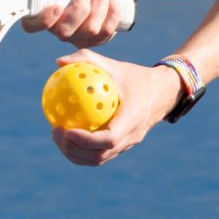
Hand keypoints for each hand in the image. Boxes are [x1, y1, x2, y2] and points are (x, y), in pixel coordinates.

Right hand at [22, 0, 131, 47]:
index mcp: (45, 13)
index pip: (32, 26)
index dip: (42, 21)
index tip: (57, 6)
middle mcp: (58, 29)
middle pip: (64, 32)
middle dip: (80, 10)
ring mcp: (77, 38)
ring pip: (89, 30)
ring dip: (99, 6)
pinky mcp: (95, 41)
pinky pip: (105, 32)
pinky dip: (112, 12)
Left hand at [50, 49, 184, 165]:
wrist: (163, 92)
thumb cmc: (135, 76)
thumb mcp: (114, 65)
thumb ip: (87, 60)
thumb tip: (58, 62)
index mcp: (133, 118)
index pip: (109, 139)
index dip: (86, 140)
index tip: (66, 130)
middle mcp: (132, 136)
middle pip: (100, 155)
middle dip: (74, 149)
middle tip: (55, 132)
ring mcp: (128, 144)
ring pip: (99, 159)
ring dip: (75, 153)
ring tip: (57, 136)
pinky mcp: (123, 146)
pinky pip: (100, 154)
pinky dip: (81, 150)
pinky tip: (65, 135)